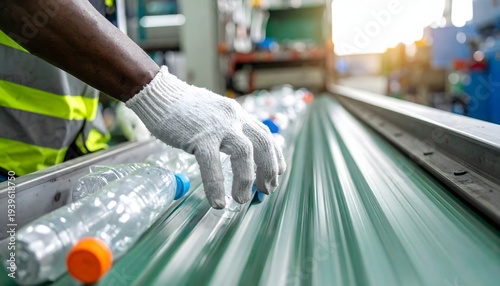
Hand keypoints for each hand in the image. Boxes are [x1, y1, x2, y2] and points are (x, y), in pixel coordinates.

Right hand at [126, 66, 285, 208]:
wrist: (158, 94)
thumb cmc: (182, 109)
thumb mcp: (214, 115)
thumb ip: (226, 130)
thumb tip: (236, 154)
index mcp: (237, 114)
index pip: (265, 135)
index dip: (274, 157)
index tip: (276, 175)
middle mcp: (233, 117)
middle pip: (263, 143)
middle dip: (268, 170)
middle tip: (266, 191)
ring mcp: (217, 126)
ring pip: (244, 153)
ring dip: (246, 180)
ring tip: (242, 200)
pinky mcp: (199, 137)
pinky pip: (212, 165)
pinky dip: (217, 186)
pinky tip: (218, 202)